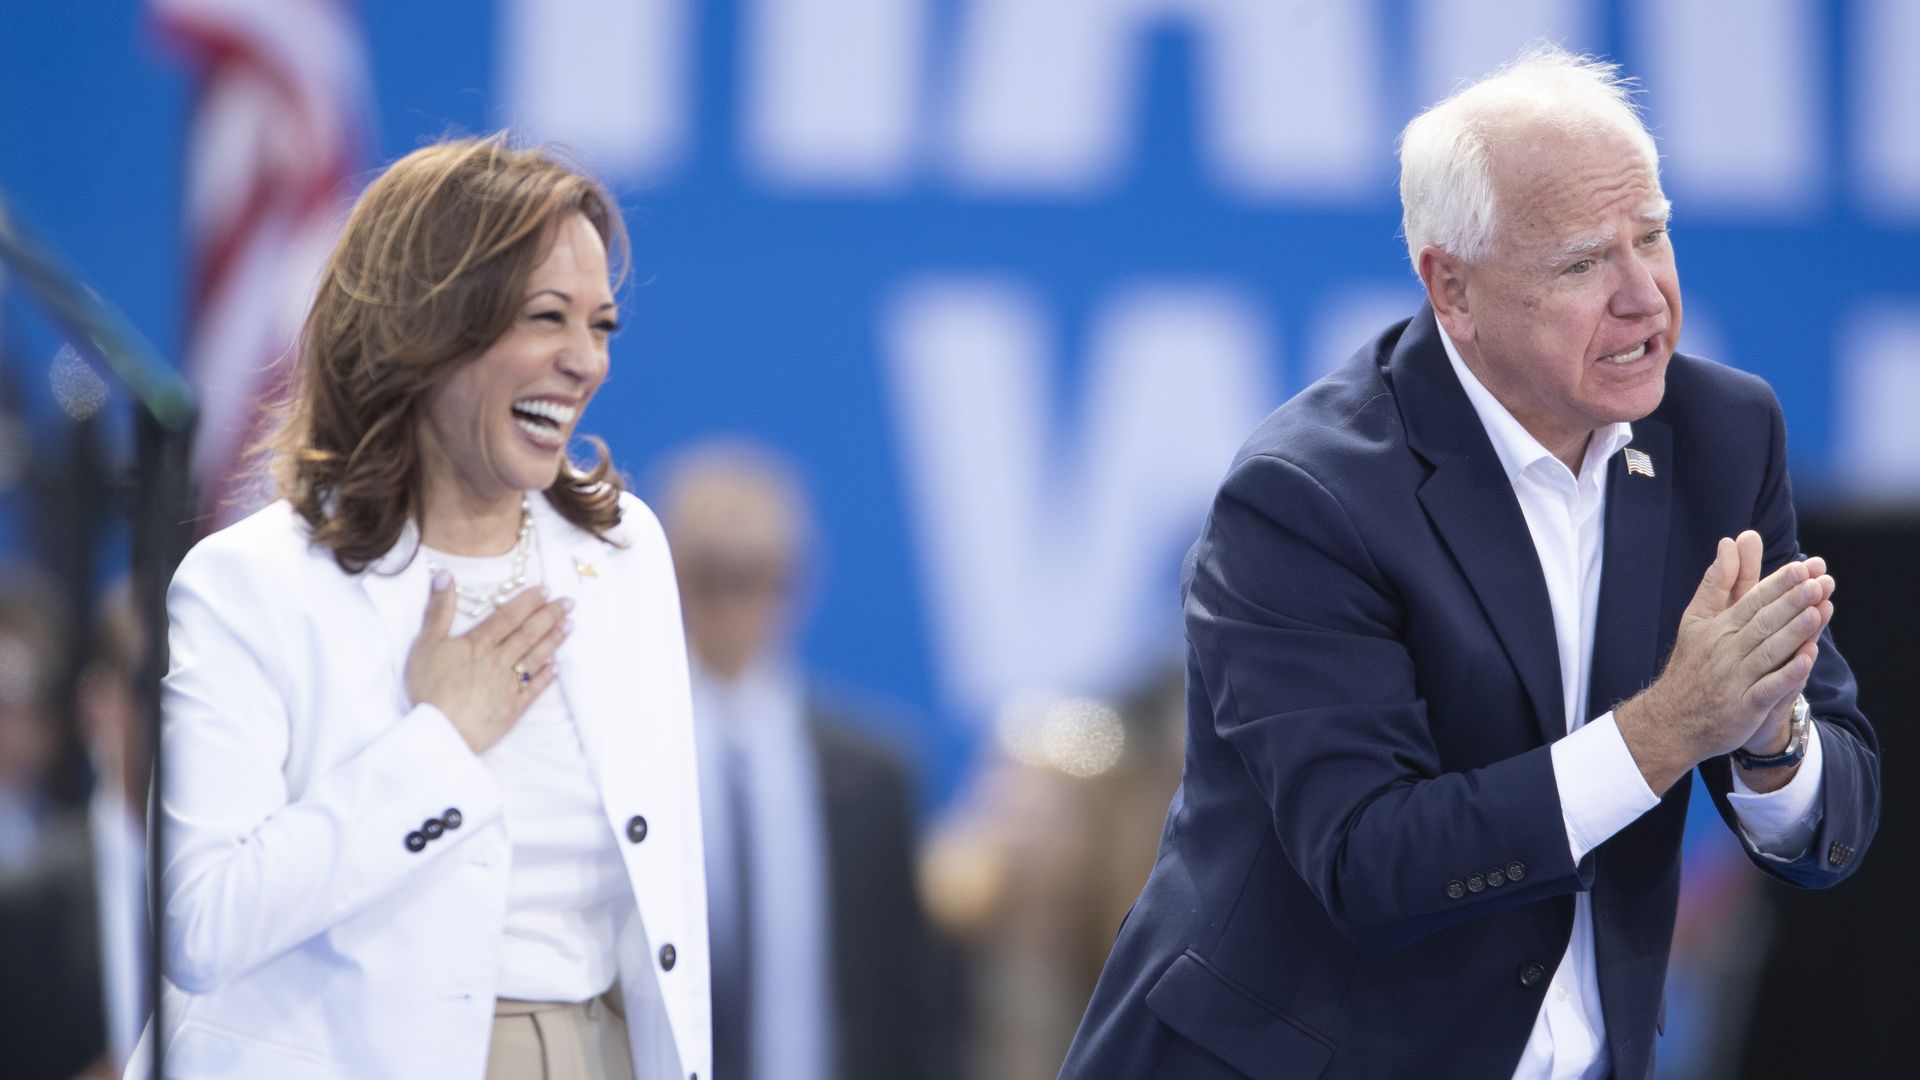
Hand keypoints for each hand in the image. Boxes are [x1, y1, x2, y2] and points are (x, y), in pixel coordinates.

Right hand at [404, 572, 571, 753]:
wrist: (441, 731)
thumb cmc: (430, 688)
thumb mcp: (426, 644)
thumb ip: (438, 609)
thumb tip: (445, 573)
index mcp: (479, 644)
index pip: (509, 616)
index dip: (528, 601)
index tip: (546, 589)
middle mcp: (500, 660)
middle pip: (529, 634)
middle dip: (550, 616)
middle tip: (570, 602)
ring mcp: (509, 685)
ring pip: (536, 657)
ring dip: (554, 640)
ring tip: (570, 625)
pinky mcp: (513, 708)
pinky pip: (534, 688)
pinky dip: (547, 676)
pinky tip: (557, 666)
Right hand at [1616, 530, 1832, 791]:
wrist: (1672, 720)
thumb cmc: (1692, 665)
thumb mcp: (1697, 619)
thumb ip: (1718, 581)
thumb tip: (1729, 541)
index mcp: (1717, 628)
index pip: (1751, 600)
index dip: (1778, 584)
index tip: (1803, 566)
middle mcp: (1725, 651)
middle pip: (1763, 622)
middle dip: (1792, 601)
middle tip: (1819, 582)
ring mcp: (1734, 680)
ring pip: (1769, 652)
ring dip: (1794, 632)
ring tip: (1819, 611)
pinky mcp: (1743, 708)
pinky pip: (1767, 689)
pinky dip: (1786, 675)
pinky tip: (1806, 660)